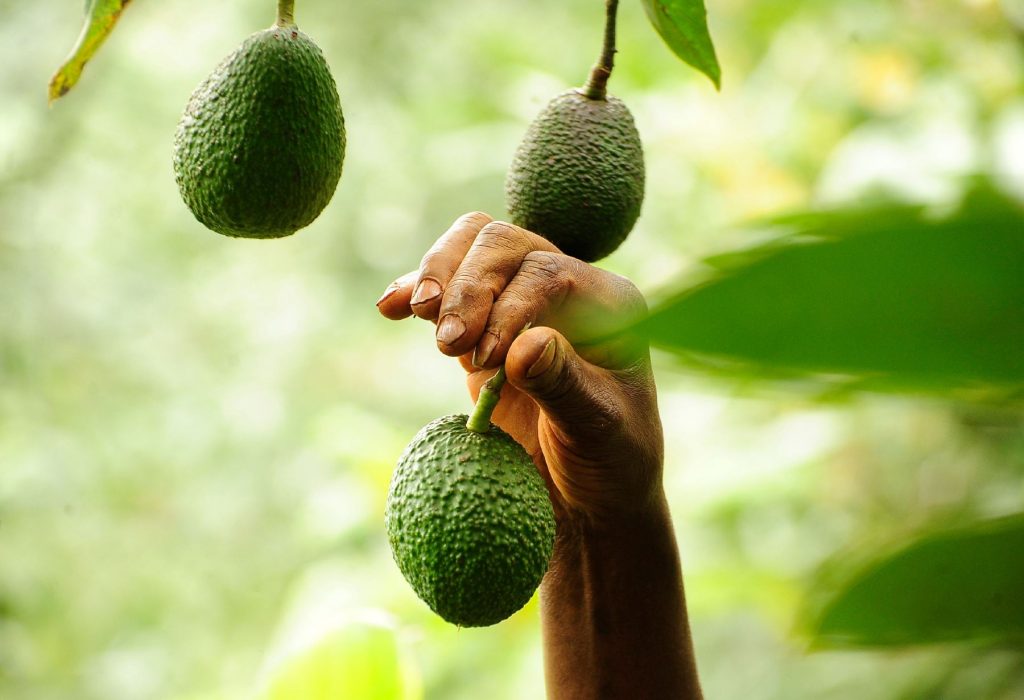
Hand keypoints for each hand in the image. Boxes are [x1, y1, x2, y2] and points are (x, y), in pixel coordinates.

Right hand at [376, 212, 662, 523]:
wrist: (586, 491)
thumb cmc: (607, 461)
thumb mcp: (597, 431)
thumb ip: (565, 385)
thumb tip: (525, 346)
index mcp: (609, 304)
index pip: (551, 274)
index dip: (511, 307)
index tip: (487, 360)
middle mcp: (567, 288)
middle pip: (506, 245)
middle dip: (470, 285)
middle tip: (449, 344)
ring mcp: (521, 299)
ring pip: (473, 246)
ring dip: (439, 274)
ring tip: (420, 315)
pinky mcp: (482, 323)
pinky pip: (446, 284)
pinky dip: (414, 288)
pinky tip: (389, 307)